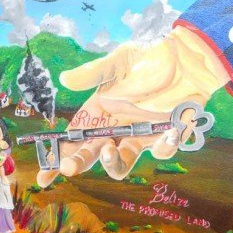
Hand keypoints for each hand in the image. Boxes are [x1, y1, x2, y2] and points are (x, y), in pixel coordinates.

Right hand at [37, 26, 229, 186]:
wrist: (188, 55)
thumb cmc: (149, 56)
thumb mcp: (118, 61)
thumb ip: (94, 73)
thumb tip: (64, 79)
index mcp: (99, 111)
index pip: (74, 138)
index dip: (58, 157)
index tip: (44, 176)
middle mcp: (116, 127)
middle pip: (92, 154)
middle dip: (78, 163)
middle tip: (69, 168)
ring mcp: (140, 135)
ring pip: (122, 163)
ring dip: (112, 163)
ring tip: (110, 150)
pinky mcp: (165, 136)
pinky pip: (162, 151)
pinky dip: (165, 146)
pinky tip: (169, 132)